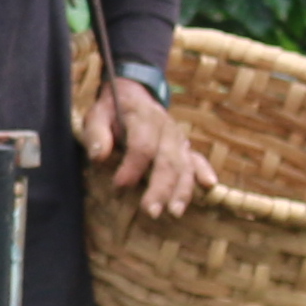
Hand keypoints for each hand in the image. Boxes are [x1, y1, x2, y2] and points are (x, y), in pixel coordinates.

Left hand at [79, 73, 207, 219]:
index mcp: (143, 118)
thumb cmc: (111, 110)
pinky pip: (197, 159)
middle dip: (160, 188)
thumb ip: (96, 133)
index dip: (132, 168)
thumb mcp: (96, 114)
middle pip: (167, 160)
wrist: (132, 93)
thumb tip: (99, 156)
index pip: (142, 145)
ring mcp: (178, 138)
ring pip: (184, 165)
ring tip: (175, 212)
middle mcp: (166, 128)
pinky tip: (210, 186)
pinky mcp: (184, 146)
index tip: (118, 186)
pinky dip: (204, 171)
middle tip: (151, 212)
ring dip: (181, 190)